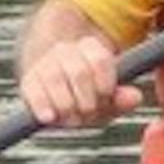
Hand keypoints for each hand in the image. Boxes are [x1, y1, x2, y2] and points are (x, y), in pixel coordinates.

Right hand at [20, 34, 141, 128]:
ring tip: (73, 116)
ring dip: (68, 105)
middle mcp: (64, 50)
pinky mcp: (28, 81)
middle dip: (87, 99)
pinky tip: (50, 117)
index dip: (105, 85)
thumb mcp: (106, 94)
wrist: (53, 81)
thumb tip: (135, 97)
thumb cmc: (85, 92)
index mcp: (89, 46)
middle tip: (89, 112)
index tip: (105, 97)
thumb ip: (121, 97)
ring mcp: (44, 64)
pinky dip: (42, 105)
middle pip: (79, 72)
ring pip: (56, 79)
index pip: (100, 60)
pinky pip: (34, 92)